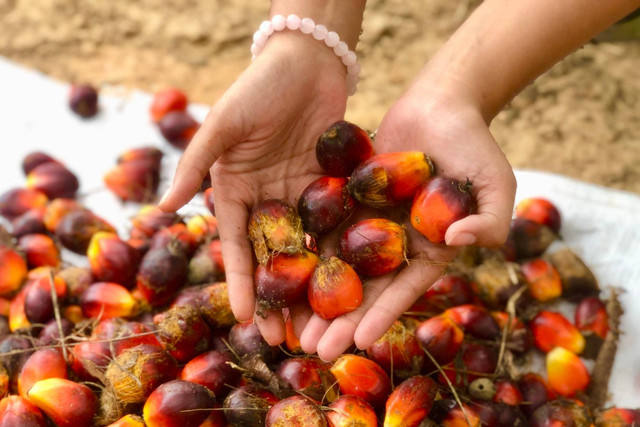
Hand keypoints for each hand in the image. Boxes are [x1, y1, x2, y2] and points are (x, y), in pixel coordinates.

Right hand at [159, 33, 349, 343]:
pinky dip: (341, 253)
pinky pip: (336, 224)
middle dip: (279, 297)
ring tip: (320, 324)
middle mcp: (266, 199)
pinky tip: (350, 284)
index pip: (237, 245)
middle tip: (287, 338)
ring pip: (306, 248)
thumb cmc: (258, 88)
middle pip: (273, 256)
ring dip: (312, 286)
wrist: (307, 61)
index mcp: (235, 190)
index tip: (244, 317)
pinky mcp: (332, 187)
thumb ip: (195, 164)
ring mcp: (300, 195)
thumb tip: (161, 207)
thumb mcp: (222, 125)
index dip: (242, 282)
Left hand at [299, 88, 516, 360]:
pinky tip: (281, 273)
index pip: (403, 289)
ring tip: (293, 325)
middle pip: (365, 286)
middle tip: (313, 348)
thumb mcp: (497, 184)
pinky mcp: (347, 198)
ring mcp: (369, 221)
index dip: (383, 315)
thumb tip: (461, 240)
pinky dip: (306, 249)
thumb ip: (490, 219)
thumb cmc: (475, 145)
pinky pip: (324, 225)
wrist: (442, 104)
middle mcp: (395, 242)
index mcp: (429, 249)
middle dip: (341, 319)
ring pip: (339, 264)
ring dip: (317, 295)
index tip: (360, 342)